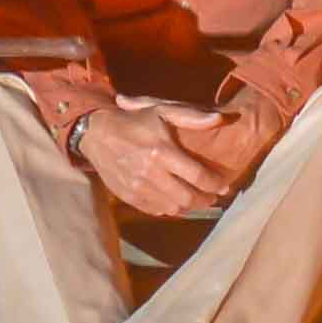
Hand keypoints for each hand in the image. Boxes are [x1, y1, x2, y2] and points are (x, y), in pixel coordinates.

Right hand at [72, 99, 227, 221]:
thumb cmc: (134, 122)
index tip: (224, 187)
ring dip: (188, 206)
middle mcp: (150, 173)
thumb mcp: (162, 111)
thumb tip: (221, 119)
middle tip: (212, 196)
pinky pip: (155, 210)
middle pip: (187, 198)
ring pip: (173, 208)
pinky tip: (175, 200)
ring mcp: (137, 188)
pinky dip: (169, 208)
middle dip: (205, 200)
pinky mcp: (128, 197)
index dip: (215, 185)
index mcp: (162, 152)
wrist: (97, 135)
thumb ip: (192, 117)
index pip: (197, 176)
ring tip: (195, 199)